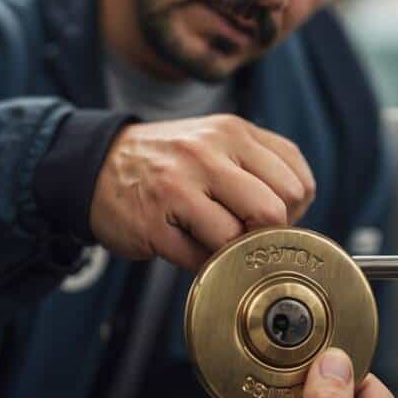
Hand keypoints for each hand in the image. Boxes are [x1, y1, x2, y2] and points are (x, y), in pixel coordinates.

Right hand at [88, 114, 315, 271]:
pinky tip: (188, 246)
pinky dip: (203, 265)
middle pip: (274, 211)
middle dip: (267, 234)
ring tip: (213, 240)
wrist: (98, 166)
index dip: (294, 212)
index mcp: (232, 132)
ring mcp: (177, 188)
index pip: (297, 182)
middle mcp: (206, 153)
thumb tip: (300, 212)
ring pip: (237, 239)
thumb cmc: (171, 161)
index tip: (272, 218)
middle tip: (247, 236)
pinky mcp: (153, 224)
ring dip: (232, 252)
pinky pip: (200, 260)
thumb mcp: (218, 141)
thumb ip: (262, 164)